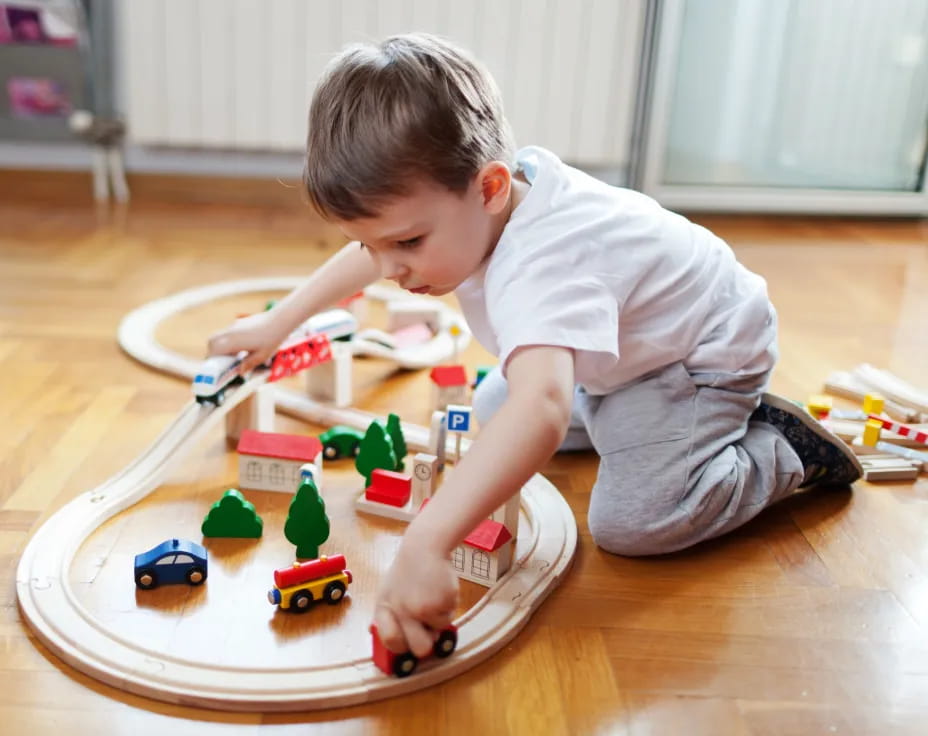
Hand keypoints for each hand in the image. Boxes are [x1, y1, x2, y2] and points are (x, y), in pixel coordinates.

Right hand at [206, 310, 289, 373]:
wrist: (280, 320)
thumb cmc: (272, 339)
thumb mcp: (262, 356)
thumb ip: (249, 364)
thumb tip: (240, 372)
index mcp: (233, 342)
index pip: (213, 349)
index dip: (211, 359)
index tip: (216, 367)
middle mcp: (231, 332)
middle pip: (212, 340)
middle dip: (213, 351)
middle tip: (222, 361)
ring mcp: (234, 325)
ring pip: (220, 335)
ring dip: (222, 345)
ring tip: (233, 355)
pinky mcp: (240, 322)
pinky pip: (229, 332)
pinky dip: (229, 340)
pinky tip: (242, 345)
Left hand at [373, 534, 457, 657]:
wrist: (424, 546)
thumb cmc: (408, 569)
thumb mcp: (388, 590)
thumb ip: (386, 613)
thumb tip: (374, 633)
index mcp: (385, 608)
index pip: (391, 642)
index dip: (402, 647)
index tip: (409, 644)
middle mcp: (402, 611)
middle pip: (420, 649)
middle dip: (428, 644)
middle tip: (429, 631)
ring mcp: (422, 608)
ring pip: (439, 631)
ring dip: (440, 618)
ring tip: (433, 596)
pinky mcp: (442, 602)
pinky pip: (450, 616)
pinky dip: (449, 605)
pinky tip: (440, 588)